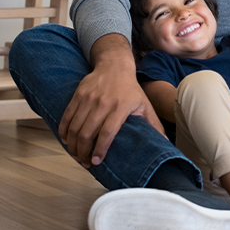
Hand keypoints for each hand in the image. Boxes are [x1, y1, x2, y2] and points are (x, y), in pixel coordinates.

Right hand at [59, 52, 164, 167]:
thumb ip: (154, 125)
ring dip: (72, 145)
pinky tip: (67, 141)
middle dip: (83, 152)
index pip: (107, 133)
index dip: (100, 149)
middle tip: (85, 163)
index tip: (96, 162)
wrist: (114, 66)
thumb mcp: (145, 105)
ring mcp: (88, 99)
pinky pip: (66, 117)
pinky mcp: (78, 95)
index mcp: (120, 108)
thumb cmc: (131, 90)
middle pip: (87, 133)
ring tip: (76, 155)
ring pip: (74, 127)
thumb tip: (165, 142)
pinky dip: (64, 131)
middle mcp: (103, 104)